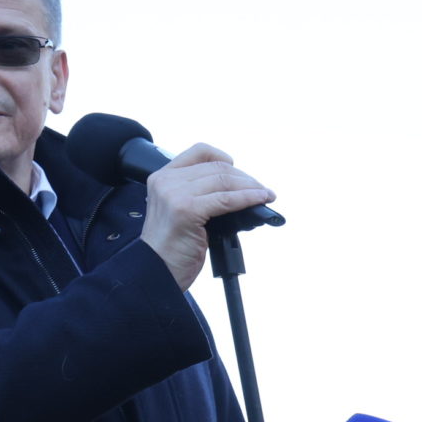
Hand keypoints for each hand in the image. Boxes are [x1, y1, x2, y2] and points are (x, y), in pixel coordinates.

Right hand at [140, 142, 275, 290]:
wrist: (157, 269)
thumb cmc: (170, 246)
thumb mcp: (178, 209)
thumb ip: (197, 192)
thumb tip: (237, 186)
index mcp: (162, 177)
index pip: (199, 151)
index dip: (224, 158)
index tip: (238, 172)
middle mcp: (166, 182)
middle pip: (217, 167)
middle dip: (245, 178)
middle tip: (260, 190)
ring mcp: (174, 195)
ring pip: (225, 180)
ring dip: (252, 187)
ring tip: (264, 195)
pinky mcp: (186, 210)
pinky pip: (227, 199)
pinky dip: (249, 198)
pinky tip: (260, 200)